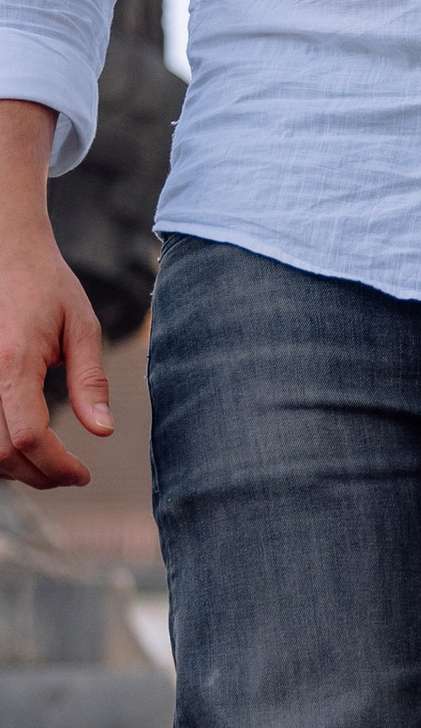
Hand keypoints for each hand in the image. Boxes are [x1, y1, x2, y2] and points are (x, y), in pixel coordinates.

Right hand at [0, 234, 110, 493]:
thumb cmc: (46, 284)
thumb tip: (103, 430)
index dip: (57, 466)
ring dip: (18, 467)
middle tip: (72, 476)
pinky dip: (2, 447)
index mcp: (13, 362)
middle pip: (3, 452)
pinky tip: (26, 446)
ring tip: (52, 464)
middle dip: (40, 474)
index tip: (84, 474)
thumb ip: (90, 380)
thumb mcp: (81, 326)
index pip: (29, 436)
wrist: (6, 252)